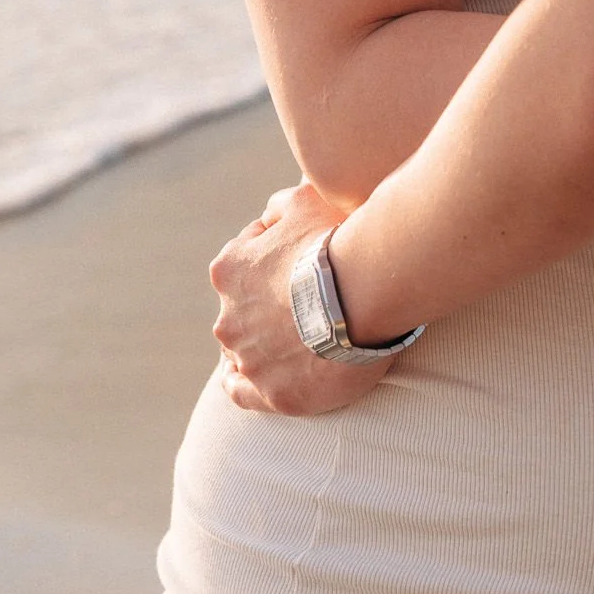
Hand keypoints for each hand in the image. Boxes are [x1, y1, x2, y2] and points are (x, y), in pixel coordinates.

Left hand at [210, 180, 398, 414]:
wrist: (365, 293)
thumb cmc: (337, 242)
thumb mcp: (304, 200)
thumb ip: (279, 205)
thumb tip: (269, 215)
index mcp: (229, 270)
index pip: (245, 261)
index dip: (276, 259)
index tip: (303, 264)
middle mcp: (229, 318)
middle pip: (242, 310)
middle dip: (267, 306)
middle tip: (307, 303)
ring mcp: (249, 359)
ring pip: (243, 351)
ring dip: (261, 343)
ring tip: (294, 341)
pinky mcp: (273, 393)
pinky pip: (243, 392)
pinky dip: (245, 384)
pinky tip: (256, 378)